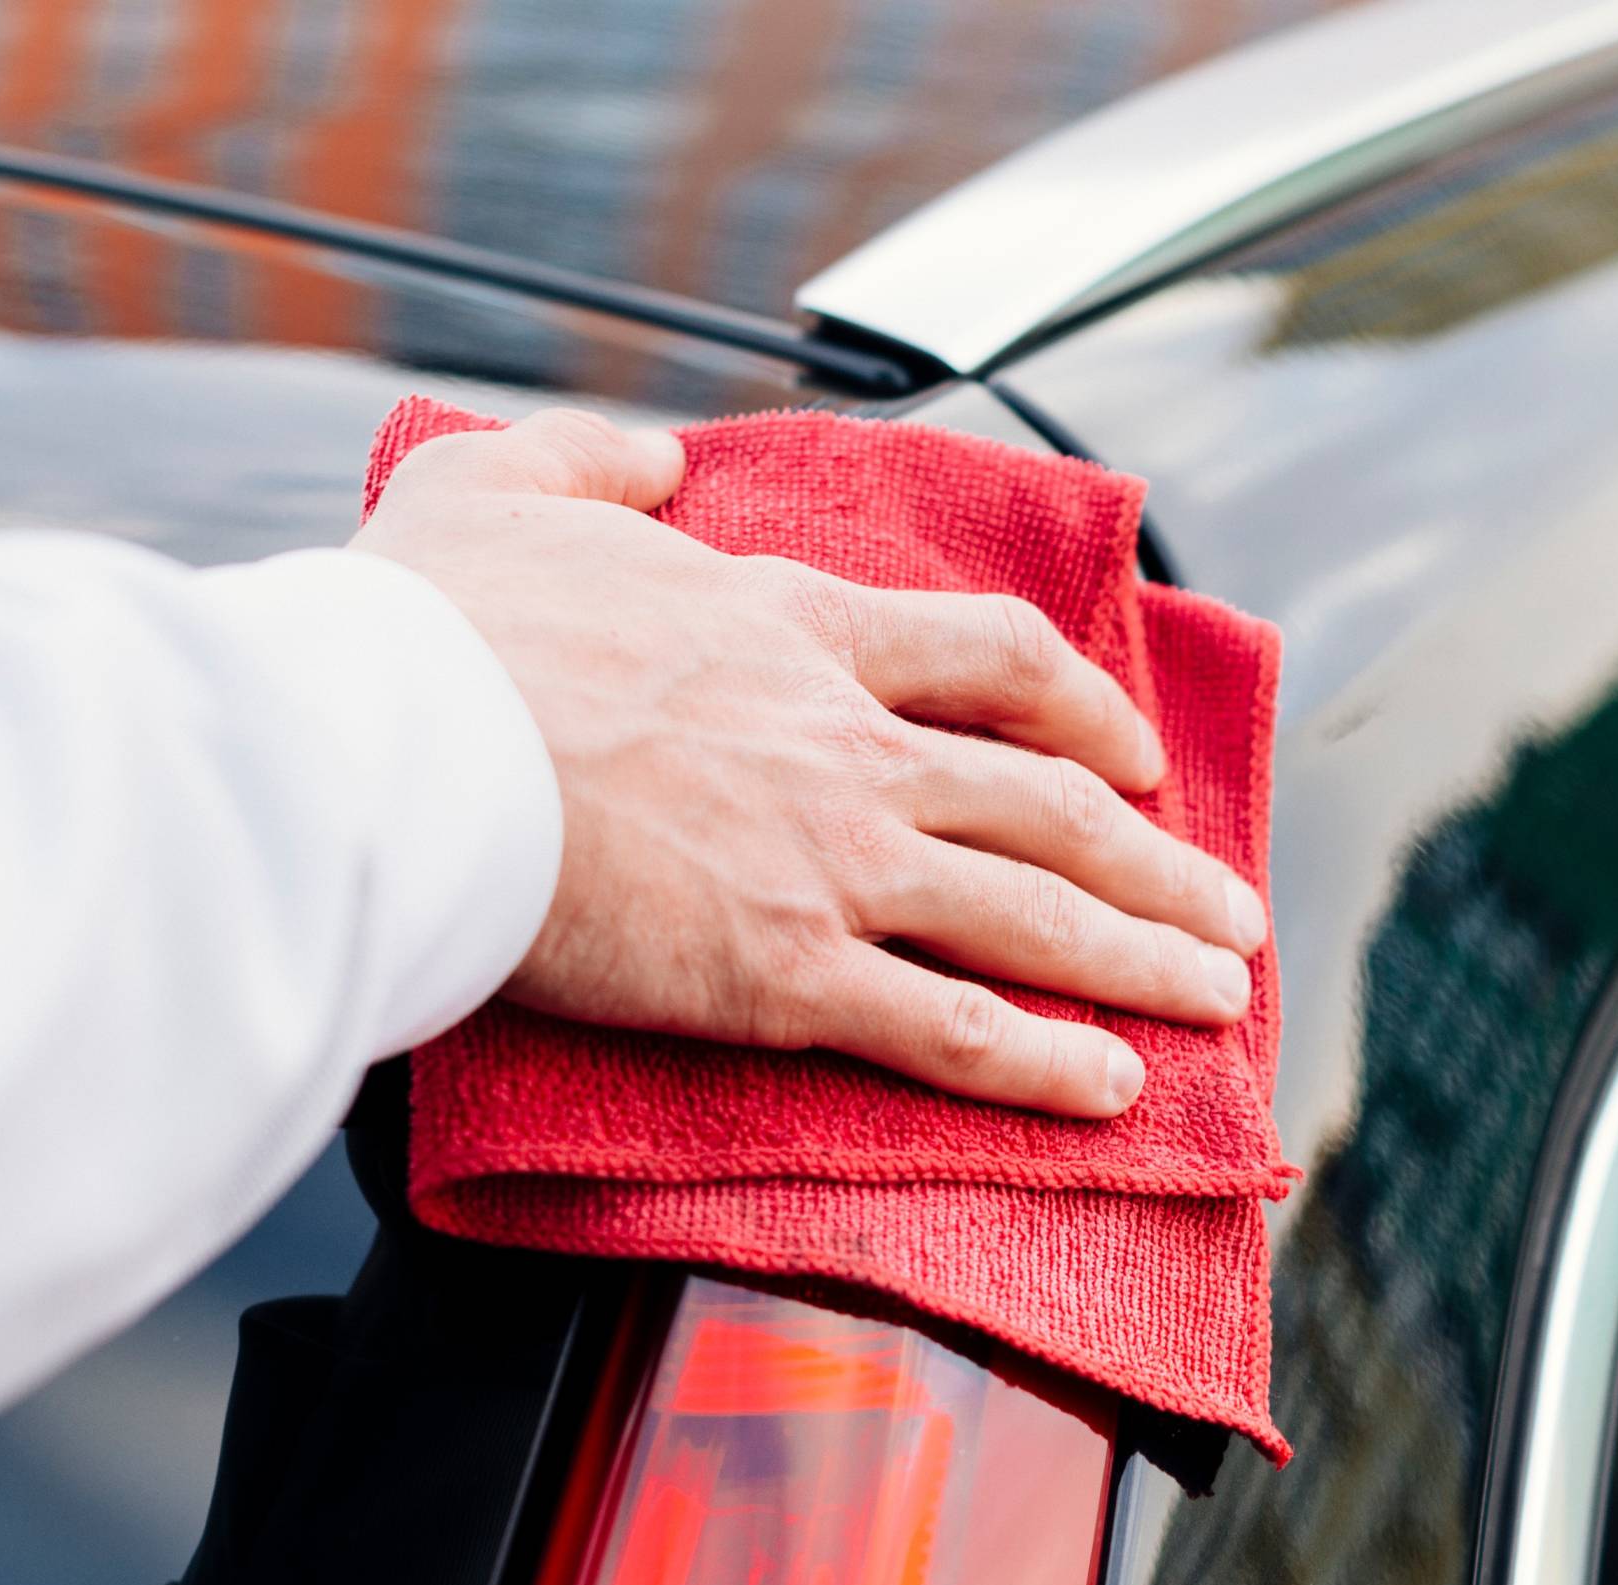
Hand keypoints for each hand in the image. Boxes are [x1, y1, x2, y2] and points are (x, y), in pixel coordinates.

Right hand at [353, 407, 1267, 1117]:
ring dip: (1145, 959)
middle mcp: (843, 742)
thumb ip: (590, 462)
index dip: (1086, 709)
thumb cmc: (423, 630)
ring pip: (1037, 913)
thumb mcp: (501, 483)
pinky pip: (951, 1029)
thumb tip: (646, 460)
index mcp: (788, 628)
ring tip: (1217, 998)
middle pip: (1053, 801)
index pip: (993, 660)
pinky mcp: (784, 977)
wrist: (388, 745)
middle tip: (1230, 907)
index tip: (1132, 750)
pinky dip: (1043, 1066)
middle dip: (1160, 862)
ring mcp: (830, 862)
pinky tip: (1110, 1091)